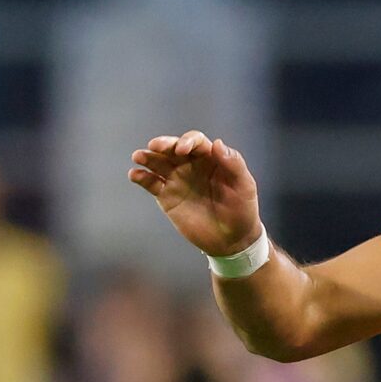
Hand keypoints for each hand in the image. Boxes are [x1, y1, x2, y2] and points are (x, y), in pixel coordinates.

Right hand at [126, 131, 263, 257]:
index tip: (183, 150)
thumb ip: (234, 164)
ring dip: (147, 157)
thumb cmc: (242, 210)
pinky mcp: (166, 197)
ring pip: (158, 163)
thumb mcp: (245, 186)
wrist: (232, 240)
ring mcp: (177, 179)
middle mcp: (191, 165)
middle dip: (163, 144)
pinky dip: (141, 177)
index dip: (188, 141)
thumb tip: (217, 144)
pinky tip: (135, 175)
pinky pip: (151, 183)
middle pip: (173, 148)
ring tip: (139, 157)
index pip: (196, 142)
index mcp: (211, 159)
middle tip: (155, 146)